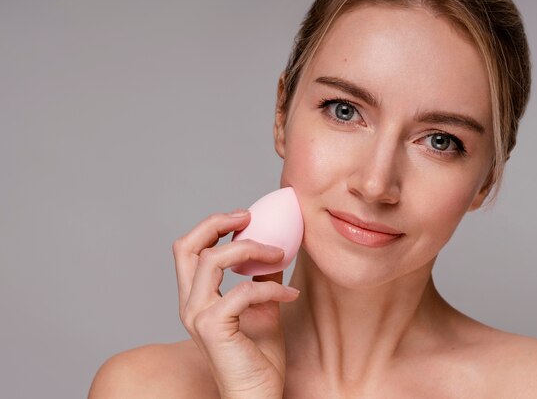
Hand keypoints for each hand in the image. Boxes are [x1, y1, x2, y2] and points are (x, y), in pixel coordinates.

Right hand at [173, 209, 299, 398]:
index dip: (212, 226)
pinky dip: (270, 288)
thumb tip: (274, 248)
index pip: (189, 250)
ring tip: (280, 254)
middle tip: (248, 216)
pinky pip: (243, 290)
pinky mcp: (213, 327)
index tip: (245, 217)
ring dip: (252, 249)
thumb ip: (261, 278)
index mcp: (196, 297)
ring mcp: (197, 315)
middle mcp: (190, 304)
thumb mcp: (262, 307)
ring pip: (213, 260)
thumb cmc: (259, 357)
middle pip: (186, 246)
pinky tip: (290, 296)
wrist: (258, 395)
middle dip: (216, 222)